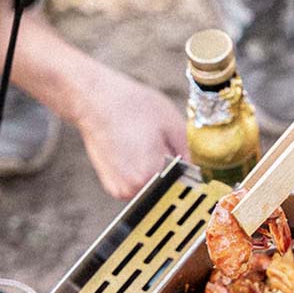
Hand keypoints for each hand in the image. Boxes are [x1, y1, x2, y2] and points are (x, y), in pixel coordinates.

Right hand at [73, 68, 189, 200]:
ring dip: (156, 175)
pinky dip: (140, 175)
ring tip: (146, 148)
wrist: (96, 102)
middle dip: (171, 173)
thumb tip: (197, 174)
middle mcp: (133, 189)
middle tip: (162, 147)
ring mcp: (120, 191)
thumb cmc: (132, 107)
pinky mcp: (112, 187)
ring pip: (151, 189)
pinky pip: (137, 187)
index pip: (182, 185)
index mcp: (150, 174)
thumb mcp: (172, 124)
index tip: (186, 163)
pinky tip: (135, 154)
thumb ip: (188, 154)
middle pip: (166, 189)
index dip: (188, 173)